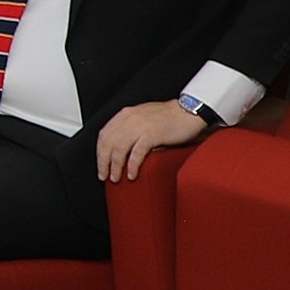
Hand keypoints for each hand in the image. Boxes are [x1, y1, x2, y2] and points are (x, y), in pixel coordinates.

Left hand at [94, 97, 208, 183]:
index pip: (104, 134)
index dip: (99, 151)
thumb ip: (131, 128)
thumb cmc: (170, 116)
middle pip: (107, 143)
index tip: (100, 164)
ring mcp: (140, 126)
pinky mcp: (152, 134)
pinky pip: (136, 153)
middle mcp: (130, 118)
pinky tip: (131, 174)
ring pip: (118, 149)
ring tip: (115, 178)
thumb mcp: (144, 118)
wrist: (189, 111)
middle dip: (103, 162)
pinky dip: (132, 165)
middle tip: (104, 175)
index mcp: (126, 114)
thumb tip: (121, 148)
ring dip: (115, 166)